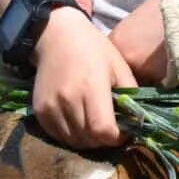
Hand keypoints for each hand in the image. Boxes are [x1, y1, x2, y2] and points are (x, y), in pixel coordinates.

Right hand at [30, 7, 133, 147]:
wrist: (56, 37)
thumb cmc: (93, 49)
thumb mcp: (119, 66)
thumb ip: (130, 93)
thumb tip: (139, 119)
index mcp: (92, 88)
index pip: (103, 130)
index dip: (117, 138)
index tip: (125, 131)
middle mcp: (69, 101)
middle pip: (89, 140)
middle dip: (104, 141)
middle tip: (112, 130)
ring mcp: (51, 108)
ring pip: (73, 142)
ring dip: (88, 141)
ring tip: (96, 128)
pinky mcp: (40, 111)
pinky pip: (57, 136)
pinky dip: (71, 136)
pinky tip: (80, 123)